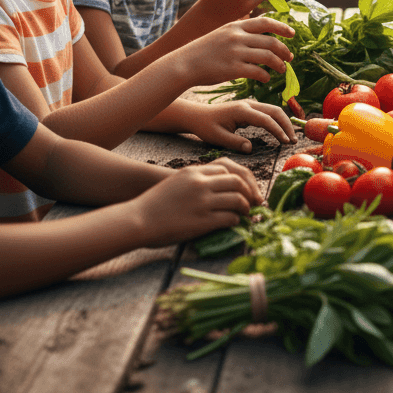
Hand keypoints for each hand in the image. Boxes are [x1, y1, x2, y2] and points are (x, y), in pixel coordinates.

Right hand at [135, 159, 261, 243]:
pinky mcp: (202, 221)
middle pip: (237, 182)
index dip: (241, 179)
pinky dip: (236, 221)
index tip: (247, 188)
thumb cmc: (155, 203)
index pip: (228, 169)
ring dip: (246, 208)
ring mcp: (202, 202)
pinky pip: (229, 218)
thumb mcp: (177, 182)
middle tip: (255, 202)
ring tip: (246, 214)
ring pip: (237, 199)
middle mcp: (201, 184)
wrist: (138, 218)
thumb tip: (217, 188)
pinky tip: (234, 223)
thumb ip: (197, 181)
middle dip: (250, 192)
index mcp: (195, 172)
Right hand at [186, 16, 293, 85]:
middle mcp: (237, 37)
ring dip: (279, 64)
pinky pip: (257, 72)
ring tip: (282, 70)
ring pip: (268, 57)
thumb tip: (260, 37)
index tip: (292, 33)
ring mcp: (235, 53)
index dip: (282, 27)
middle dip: (284, 50)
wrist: (184, 64)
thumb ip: (239, 33)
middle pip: (271, 42)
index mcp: (235, 26)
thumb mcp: (221, 34)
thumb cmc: (203, 51)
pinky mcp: (233, 69)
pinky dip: (265, 76)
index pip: (266, 22)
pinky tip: (266, 79)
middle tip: (290, 57)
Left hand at [189, 99, 296, 152]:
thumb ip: (235, 143)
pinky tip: (281, 131)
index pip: (266, 119)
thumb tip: (250, 148)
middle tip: (294, 140)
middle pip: (275, 110)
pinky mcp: (250, 107)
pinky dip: (277, 120)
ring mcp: (250, 104)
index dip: (278, 131)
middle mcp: (248, 104)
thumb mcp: (218, 138)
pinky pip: (268, 112)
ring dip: (284, 122)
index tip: (286, 143)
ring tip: (290, 137)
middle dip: (287, 125)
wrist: (198, 115)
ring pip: (273, 109)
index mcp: (241, 110)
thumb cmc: (206, 127)